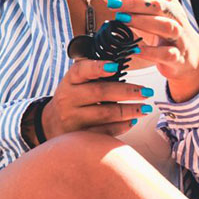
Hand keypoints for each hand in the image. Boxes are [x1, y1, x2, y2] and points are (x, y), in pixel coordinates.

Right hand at [41, 58, 156, 138]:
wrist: (51, 123)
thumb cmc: (71, 98)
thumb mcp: (75, 82)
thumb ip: (93, 73)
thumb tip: (121, 62)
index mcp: (70, 81)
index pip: (81, 70)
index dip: (98, 67)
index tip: (115, 66)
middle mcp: (68, 98)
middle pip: (99, 92)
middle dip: (127, 91)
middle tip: (146, 91)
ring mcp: (73, 118)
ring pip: (105, 113)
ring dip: (129, 110)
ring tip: (145, 108)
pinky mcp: (79, 135)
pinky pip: (104, 131)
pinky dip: (121, 126)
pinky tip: (132, 121)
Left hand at [92, 0, 198, 101]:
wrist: (190, 58)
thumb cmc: (162, 31)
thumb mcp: (144, 13)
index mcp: (168, 1)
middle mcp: (175, 15)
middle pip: (157, 4)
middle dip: (134, 2)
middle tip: (111, 3)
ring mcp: (179, 36)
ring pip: (165, 25)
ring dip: (142, 22)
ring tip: (121, 19)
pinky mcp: (178, 56)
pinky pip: (166, 53)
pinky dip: (150, 51)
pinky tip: (134, 50)